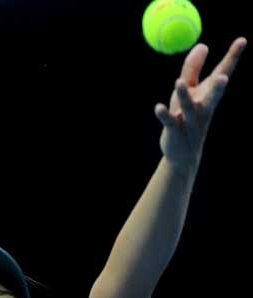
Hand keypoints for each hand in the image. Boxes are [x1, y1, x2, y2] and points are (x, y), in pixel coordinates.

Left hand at [155, 37, 246, 172]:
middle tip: (223, 77)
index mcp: (209, 96)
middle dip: (218, 88)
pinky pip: (169, 122)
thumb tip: (202, 45)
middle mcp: (202, 108)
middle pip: (212, 96)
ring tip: (179, 82)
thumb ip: (193, 69)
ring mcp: (189, 121)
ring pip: (188, 108)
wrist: (183, 154)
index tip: (242, 39)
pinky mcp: (174, 131)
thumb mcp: (190, 92)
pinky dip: (164, 115)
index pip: (222, 74)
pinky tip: (159, 108)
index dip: (232, 58)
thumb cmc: (186, 117)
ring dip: (184, 96)